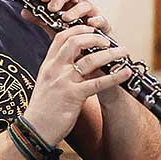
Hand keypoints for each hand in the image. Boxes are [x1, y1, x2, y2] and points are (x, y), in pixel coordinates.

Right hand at [25, 24, 130, 145]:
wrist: (34, 130)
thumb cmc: (43, 109)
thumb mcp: (47, 83)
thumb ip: (59, 71)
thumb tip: (79, 63)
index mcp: (48, 65)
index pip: (61, 37)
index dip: (78, 29)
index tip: (91, 29)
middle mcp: (55, 69)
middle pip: (75, 41)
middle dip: (95, 37)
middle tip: (108, 40)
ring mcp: (64, 82)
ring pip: (90, 60)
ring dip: (110, 54)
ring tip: (122, 52)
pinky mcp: (73, 96)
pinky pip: (98, 83)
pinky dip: (115, 76)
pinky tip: (125, 73)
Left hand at [30, 0, 110, 34]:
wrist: (87, 56)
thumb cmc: (72, 38)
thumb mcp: (53, 28)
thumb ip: (41, 19)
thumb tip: (25, 11)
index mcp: (67, 3)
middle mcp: (79, 6)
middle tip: (52, 8)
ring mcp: (92, 15)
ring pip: (86, 4)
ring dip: (75, 10)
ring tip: (66, 18)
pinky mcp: (103, 27)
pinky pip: (103, 20)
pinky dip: (97, 20)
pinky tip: (90, 23)